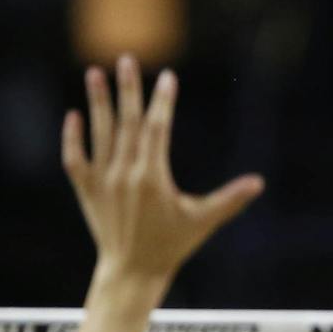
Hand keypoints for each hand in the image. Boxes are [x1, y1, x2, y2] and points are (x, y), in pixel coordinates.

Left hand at [63, 55, 264, 284]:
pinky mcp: (88, 190)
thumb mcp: (202, 221)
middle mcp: (124, 174)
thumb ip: (229, 200)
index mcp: (152, 178)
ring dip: (98, 102)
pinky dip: (74, 137)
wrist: (133, 272)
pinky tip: (75, 116)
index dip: (163, 101)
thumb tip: (258, 183)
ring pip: (100, 133)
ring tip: (94, 73)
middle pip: (127, 122)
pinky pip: (76, 158)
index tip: (168, 77)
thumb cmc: (172, 246)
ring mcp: (102, 181)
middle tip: (126, 59)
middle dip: (128, 89)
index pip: (157, 129)